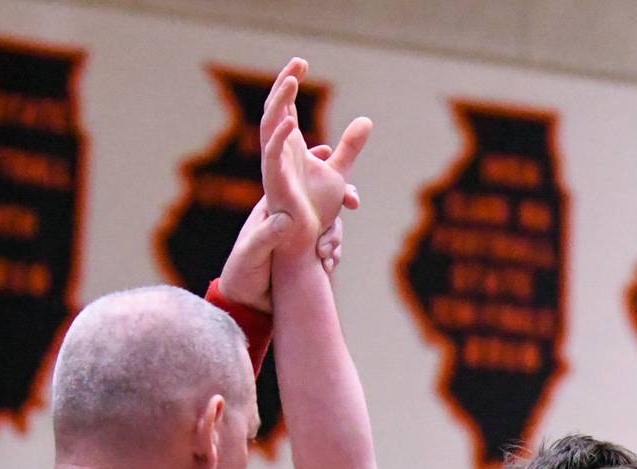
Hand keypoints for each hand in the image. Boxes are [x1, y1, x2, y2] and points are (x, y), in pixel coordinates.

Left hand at [216, 194, 345, 311]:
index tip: (346, 197)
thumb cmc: (241, 273)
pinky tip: (326, 267)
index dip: (325, 188)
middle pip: (323, 209)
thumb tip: (288, 219)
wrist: (248, 303)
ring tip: (325, 257)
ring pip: (330, 230)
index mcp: (275, 208)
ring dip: (335, 241)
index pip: (303, 190)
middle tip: (347, 230)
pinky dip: (334, 257)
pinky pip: (331, 251)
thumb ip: (266, 236)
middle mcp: (292, 220)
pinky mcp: (311, 257)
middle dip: (335, 215)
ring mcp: (303, 239)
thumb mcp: (249, 255)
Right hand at [260, 57, 370, 248]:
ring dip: (279, 102)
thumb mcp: (339, 171)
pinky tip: (292, 121)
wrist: (305, 239)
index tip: (302, 62)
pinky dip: (280, 137)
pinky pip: (272, 154)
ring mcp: (272, 164)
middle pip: (275, 109)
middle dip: (284, 84)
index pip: (286, 106)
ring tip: (292, 81)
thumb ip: (350, 146)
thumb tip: (366, 120)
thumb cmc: (315, 208)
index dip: (290, 83)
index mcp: (289, 145)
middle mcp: (277, 151)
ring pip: (269, 125)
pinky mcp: (273, 182)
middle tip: (299, 61)